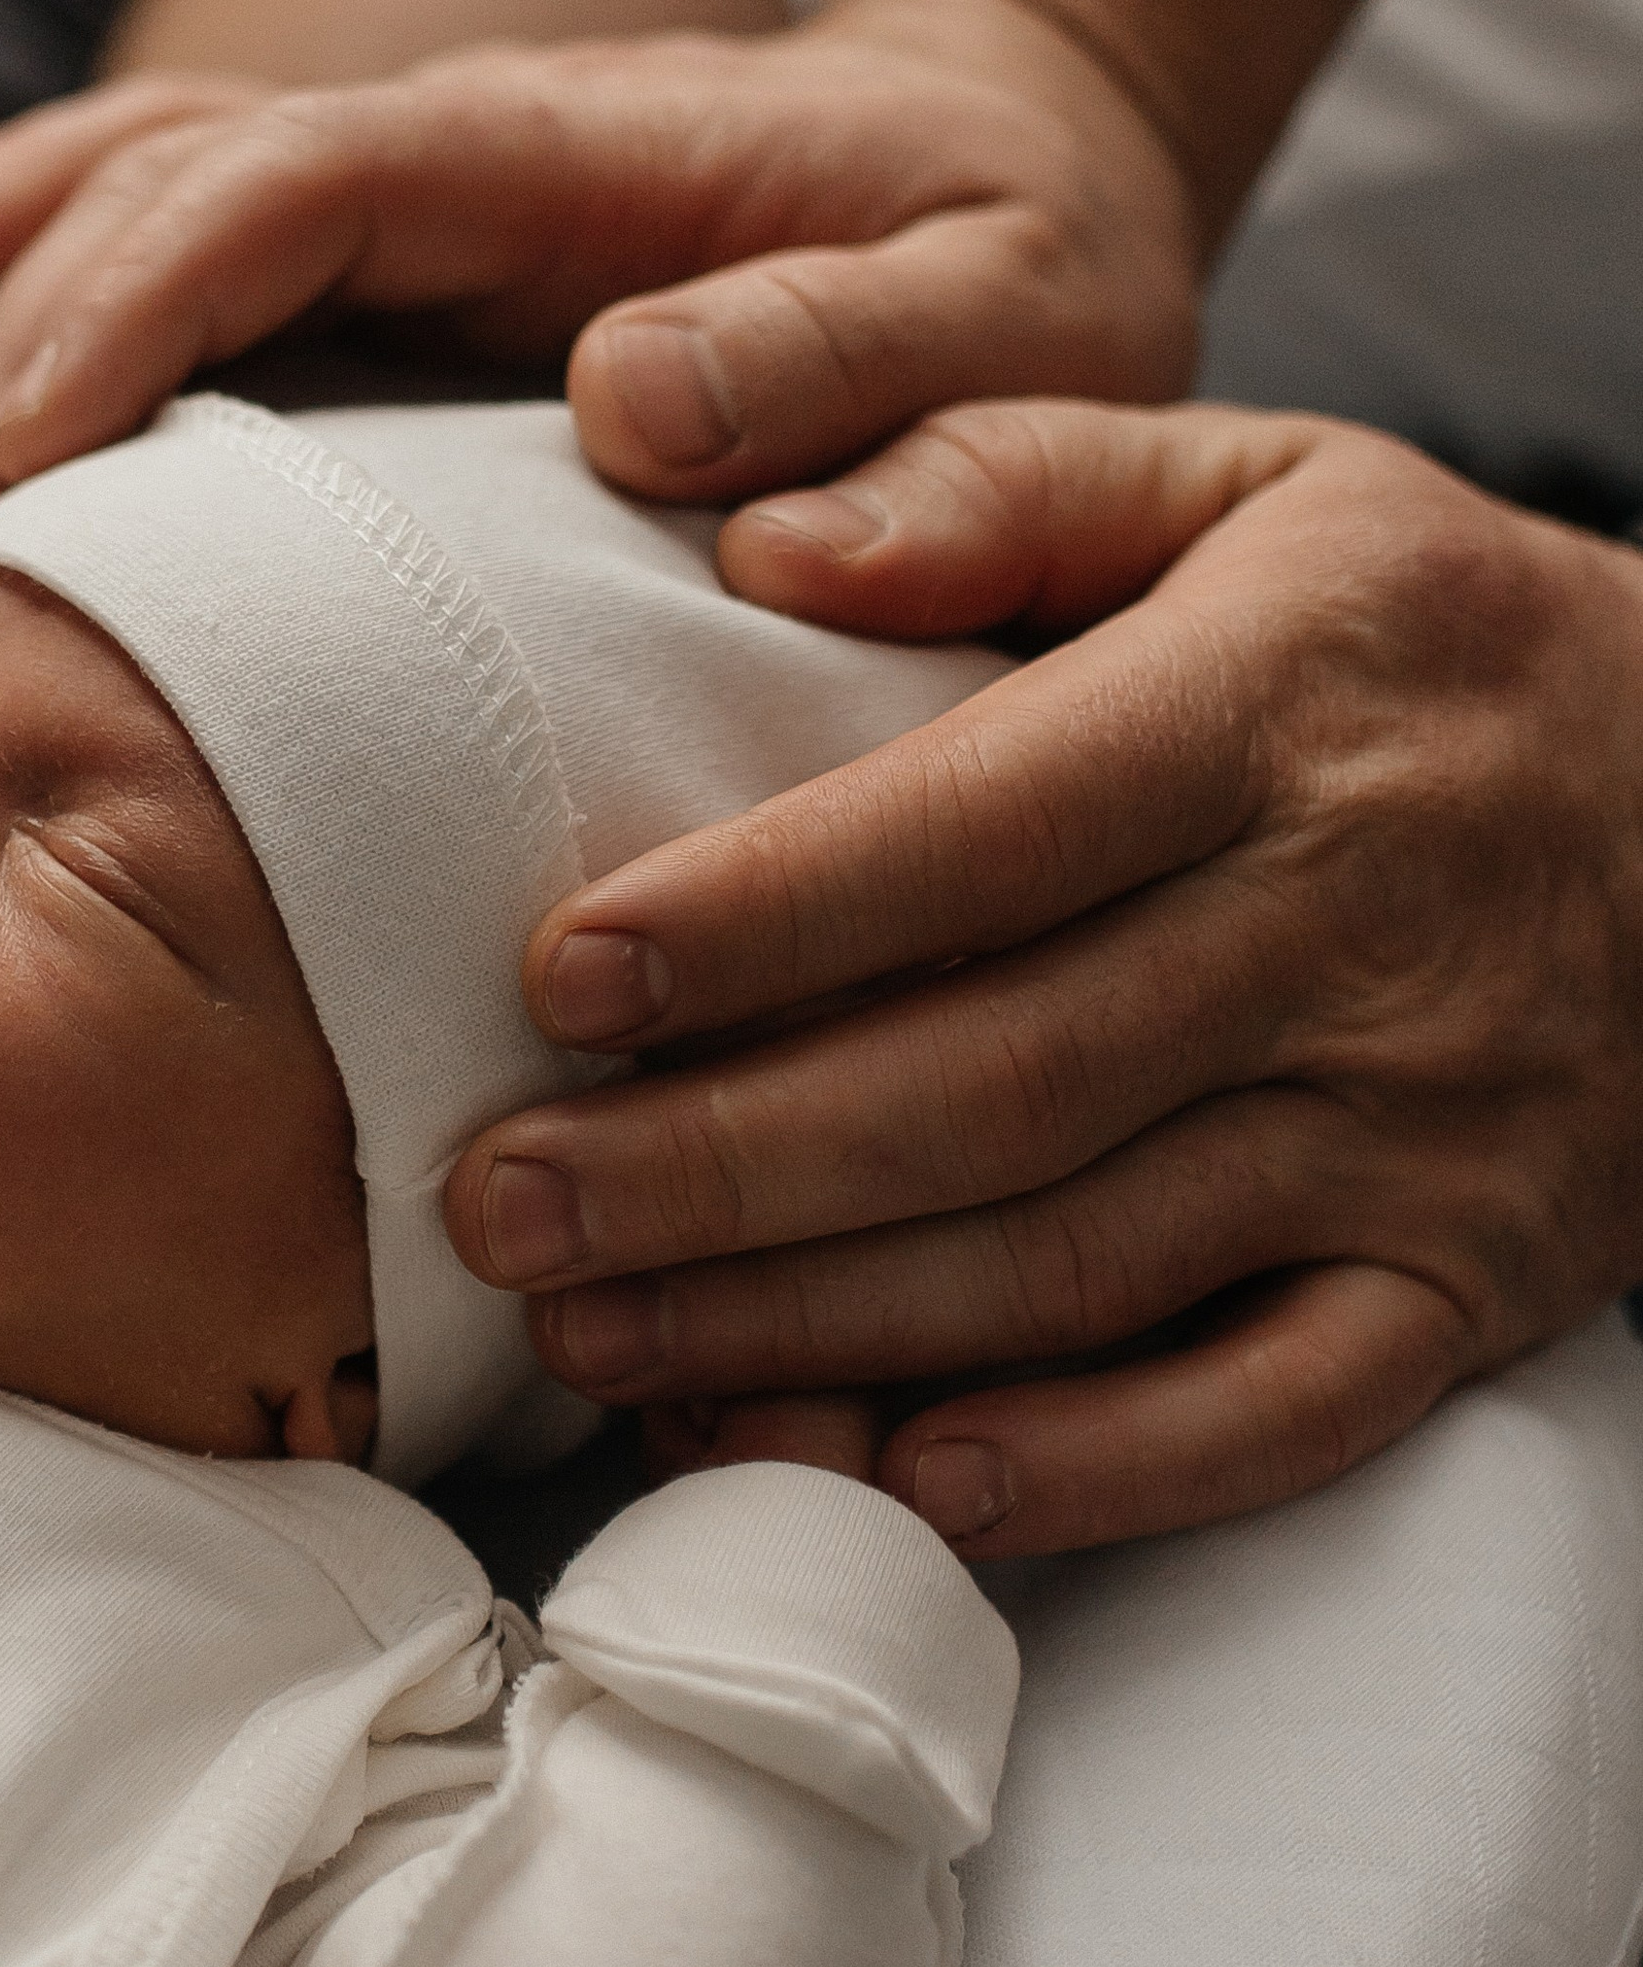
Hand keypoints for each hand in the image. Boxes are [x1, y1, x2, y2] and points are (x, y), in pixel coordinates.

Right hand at [0, 0, 1199, 577]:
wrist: (1025, 148)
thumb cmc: (1025, 255)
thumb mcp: (1018, 309)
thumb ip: (854, 357)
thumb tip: (628, 412)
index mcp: (556, 150)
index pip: (277, 191)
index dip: (121, 318)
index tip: (14, 477)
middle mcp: (443, 149)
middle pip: (158, 202)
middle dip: (14, 372)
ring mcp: (401, 196)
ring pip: (136, 202)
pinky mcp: (389, 257)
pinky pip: (178, 227)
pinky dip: (42, 262)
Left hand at [444, 400, 1642, 1558]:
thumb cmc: (1417, 636)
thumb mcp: (1252, 481)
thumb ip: (1005, 478)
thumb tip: (763, 540)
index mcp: (1277, 701)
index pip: (991, 824)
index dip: (768, 913)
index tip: (560, 976)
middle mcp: (1352, 925)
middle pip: (998, 1078)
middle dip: (721, 1165)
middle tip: (496, 1210)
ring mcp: (1423, 1126)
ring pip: (1089, 1261)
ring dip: (826, 1330)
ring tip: (601, 1346)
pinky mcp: (1471, 1279)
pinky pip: (1279, 1410)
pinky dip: (1097, 1472)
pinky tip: (905, 1487)